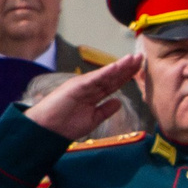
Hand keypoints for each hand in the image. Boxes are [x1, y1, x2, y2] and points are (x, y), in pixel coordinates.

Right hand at [22, 54, 143, 139]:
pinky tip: (118, 66)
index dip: (126, 76)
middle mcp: (88, 87)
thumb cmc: (65, 126)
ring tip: (133, 58)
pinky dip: (106, 72)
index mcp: (92, 95)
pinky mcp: (76, 85)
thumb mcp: (92, 119)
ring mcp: (83, 85)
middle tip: (140, 57)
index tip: (139, 69)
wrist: (47, 130)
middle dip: (127, 68)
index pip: (113, 84)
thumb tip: (118, 102)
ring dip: (120, 66)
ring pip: (105, 75)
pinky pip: (95, 78)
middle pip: (112, 76)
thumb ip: (105, 110)